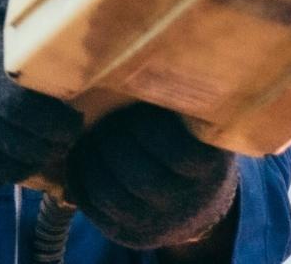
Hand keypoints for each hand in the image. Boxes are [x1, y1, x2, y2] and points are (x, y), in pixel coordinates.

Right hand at [0, 0, 80, 188]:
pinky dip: (5, 171)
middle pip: (22, 144)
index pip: (24, 108)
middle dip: (53, 143)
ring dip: (33, 159)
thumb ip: (25, 4)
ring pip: (7, 168)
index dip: (57, 121)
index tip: (74, 116)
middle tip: (65, 132)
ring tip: (42, 143)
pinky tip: (12, 151)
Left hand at [64, 104, 239, 249]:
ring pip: (113, 196)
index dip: (150, 128)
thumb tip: (149, 54)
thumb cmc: (195, 145)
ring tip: (89, 139)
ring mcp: (158, 223)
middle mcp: (186, 202)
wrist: (200, 204)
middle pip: (142, 177)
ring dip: (92, 162)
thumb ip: (184, 101)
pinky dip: (80, 183)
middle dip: (115, 144)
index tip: (136, 108)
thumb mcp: (203, 124)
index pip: (180, 153)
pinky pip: (96, 211)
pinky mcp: (132, 236)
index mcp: (209, 169)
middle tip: (106, 121)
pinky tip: (81, 161)